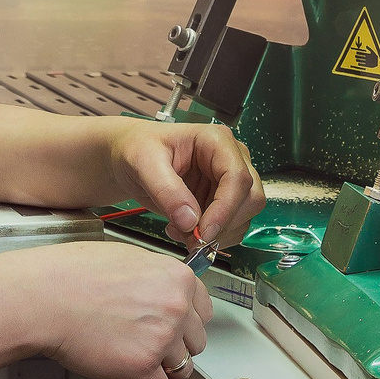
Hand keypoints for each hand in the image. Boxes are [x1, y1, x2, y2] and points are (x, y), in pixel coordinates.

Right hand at [7, 241, 210, 378]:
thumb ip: (152, 280)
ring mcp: (162, 338)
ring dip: (160, 374)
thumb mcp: (125, 260)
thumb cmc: (68, 275)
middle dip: (174, 350)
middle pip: (195, 342)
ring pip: (181, 369)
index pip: (203, 310)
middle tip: (152, 354)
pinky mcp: (142, 367)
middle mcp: (176, 306)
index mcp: (176, 277)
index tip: (176, 334)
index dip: (186, 325)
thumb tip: (157, 298)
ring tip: (138, 375)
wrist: (41, 297)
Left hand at [106, 120, 266, 249]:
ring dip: (216, 234)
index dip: (225, 208)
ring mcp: (227, 182)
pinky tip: (184, 230)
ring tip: (179, 230)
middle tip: (192, 237)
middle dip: (223, 225)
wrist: (129, 158)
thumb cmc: (137, 148)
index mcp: (215, 141)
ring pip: (243, 217)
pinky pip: (229, 227)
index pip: (237, 177)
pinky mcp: (220, 201)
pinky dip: (210, 237)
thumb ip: (166, 190)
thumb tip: (190, 219)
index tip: (204, 231)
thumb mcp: (143, 163)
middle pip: (249, 199)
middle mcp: (229, 159)